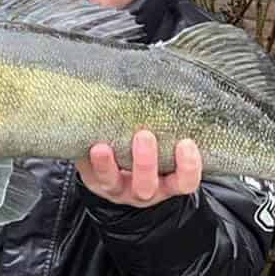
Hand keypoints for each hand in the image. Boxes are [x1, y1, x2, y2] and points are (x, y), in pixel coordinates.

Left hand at [76, 130, 201, 207]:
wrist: (122, 167)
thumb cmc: (151, 148)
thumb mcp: (166, 143)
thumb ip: (169, 126)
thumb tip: (171, 84)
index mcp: (168, 183)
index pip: (185, 182)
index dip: (188, 166)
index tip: (186, 143)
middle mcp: (144, 190)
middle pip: (147, 186)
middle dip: (145, 163)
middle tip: (144, 135)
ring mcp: (118, 189)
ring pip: (112, 183)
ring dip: (107, 165)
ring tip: (101, 147)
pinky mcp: (94, 182)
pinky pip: (89, 174)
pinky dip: (86, 160)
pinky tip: (85, 143)